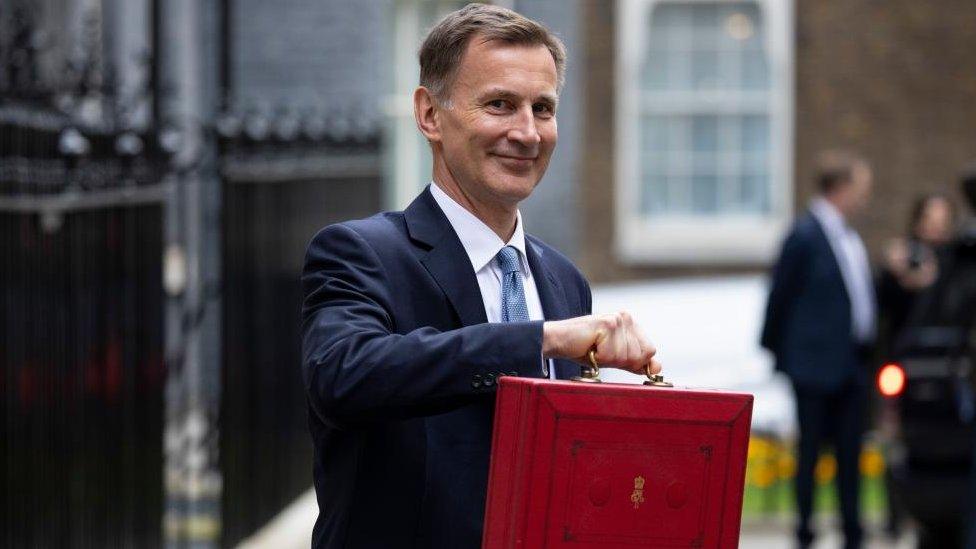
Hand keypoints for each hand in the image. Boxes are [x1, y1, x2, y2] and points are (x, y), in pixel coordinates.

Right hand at [542, 312, 660, 374]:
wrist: (558, 341)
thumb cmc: (584, 349)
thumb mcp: (613, 358)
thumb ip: (635, 362)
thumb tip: (658, 367)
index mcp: (631, 323)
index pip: (649, 351)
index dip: (632, 361)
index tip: (611, 355)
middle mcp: (627, 318)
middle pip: (640, 355)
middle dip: (619, 361)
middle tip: (600, 352)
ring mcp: (618, 320)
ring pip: (626, 356)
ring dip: (607, 360)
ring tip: (594, 349)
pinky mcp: (608, 324)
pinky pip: (612, 355)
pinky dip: (599, 358)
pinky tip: (589, 346)